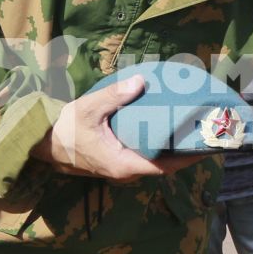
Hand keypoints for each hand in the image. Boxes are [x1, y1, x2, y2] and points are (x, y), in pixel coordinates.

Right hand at [31, 76, 208, 182]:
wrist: (45, 143)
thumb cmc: (66, 128)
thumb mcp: (88, 108)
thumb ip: (114, 96)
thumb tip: (140, 81)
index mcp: (123, 165)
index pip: (164, 166)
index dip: (187, 158)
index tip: (206, 147)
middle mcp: (126, 172)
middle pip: (165, 165)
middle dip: (186, 153)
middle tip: (206, 134)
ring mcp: (123, 169)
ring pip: (156, 163)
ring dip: (175, 151)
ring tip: (193, 131)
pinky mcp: (119, 163)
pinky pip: (146, 158)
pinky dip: (161, 148)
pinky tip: (170, 131)